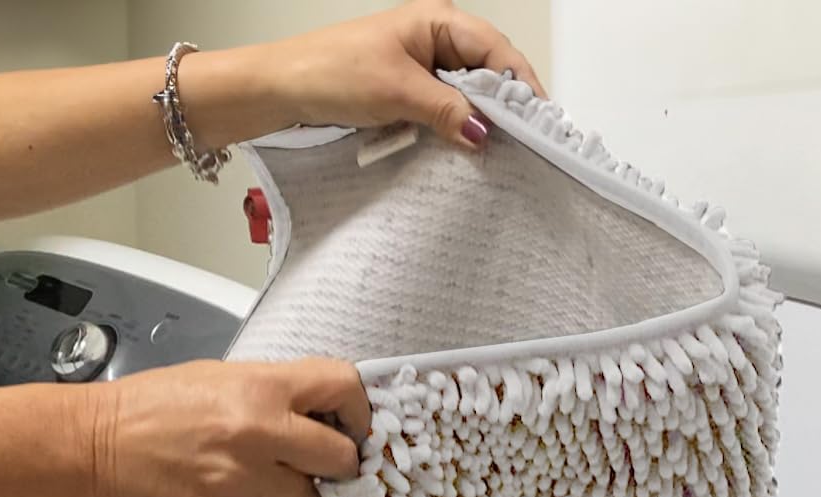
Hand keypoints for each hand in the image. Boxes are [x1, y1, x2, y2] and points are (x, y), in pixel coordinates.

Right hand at [89, 358, 370, 496]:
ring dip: (309, 494)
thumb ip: (278, 391)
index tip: (355, 423)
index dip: (360, 409)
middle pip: (342, 457)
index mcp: (262, 386)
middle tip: (322, 460)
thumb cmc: (156, 407)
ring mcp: (248, 479)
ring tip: (281, 481)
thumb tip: (324, 413)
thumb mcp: (223, 377)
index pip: (343, 386)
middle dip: (339, 461)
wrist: (102, 446)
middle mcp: (262, 432)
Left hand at [262, 0, 545, 149]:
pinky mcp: (406, 94)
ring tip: (496, 151)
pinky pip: (441, 112)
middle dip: (503, 108)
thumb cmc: (330, 71)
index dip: (522, 86)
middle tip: (522, 144)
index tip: (538, 122)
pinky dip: (451, 130)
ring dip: (475, 122)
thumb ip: (446, 111)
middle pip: (486, 74)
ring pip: (464, 97)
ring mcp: (420, 68)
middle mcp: (433, 40)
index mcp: (437, 21)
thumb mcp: (398, 92)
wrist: (282, 89)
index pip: (497, 51)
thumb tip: (485, 132)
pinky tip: (461, 149)